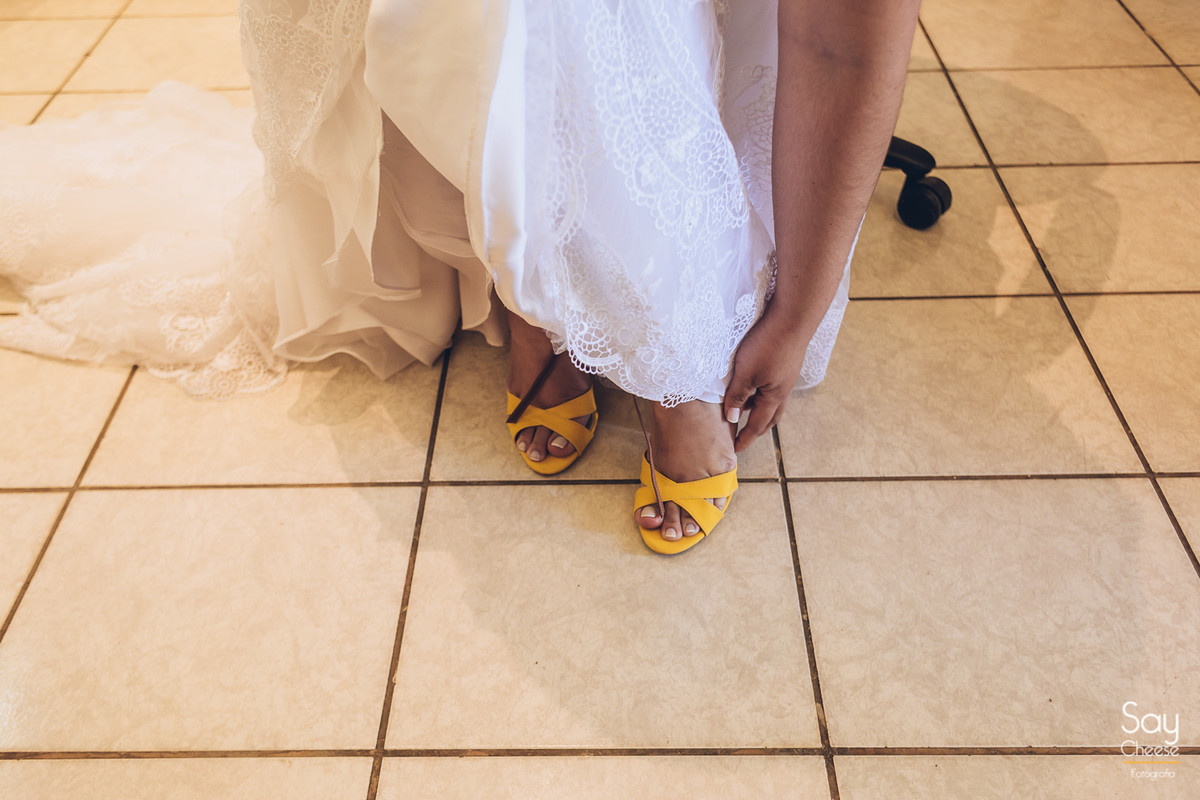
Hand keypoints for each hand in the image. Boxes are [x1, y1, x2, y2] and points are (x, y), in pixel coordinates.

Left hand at [722, 308, 812, 452]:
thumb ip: (737, 396)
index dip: (745, 438)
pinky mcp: (785, 363)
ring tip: (740, 408)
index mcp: (774, 397)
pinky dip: (761, 393)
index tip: (735, 449)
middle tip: (742, 434)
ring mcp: (786, 376)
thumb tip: (731, 418)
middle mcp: (783, 390)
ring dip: (757, 409)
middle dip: (755, 428)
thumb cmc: (768, 345)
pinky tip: (752, 384)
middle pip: (769, 417)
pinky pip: (772, 386)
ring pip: (771, 401)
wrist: (793, 317)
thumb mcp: (745, 373)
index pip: (757, 425)